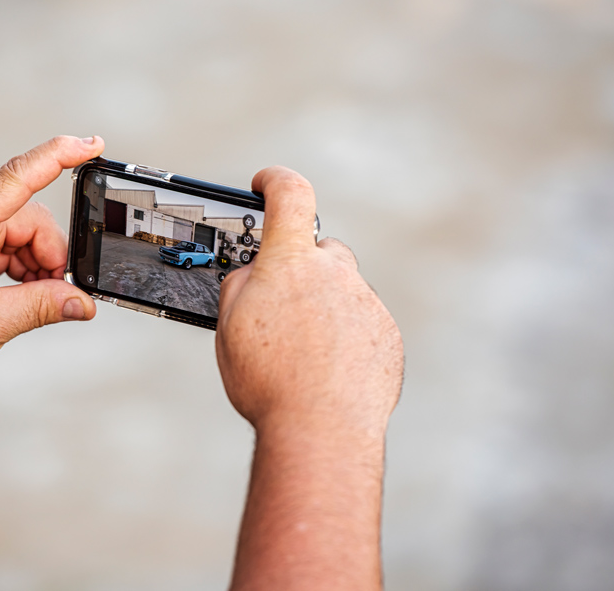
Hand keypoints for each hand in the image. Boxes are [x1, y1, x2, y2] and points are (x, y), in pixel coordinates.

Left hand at [0, 135, 103, 393]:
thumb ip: (44, 306)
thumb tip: (83, 301)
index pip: (18, 176)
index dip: (60, 156)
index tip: (91, 144)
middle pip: (26, 217)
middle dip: (49, 253)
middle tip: (53, 293)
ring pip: (16, 233)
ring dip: (33, 264)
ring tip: (26, 301)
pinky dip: (15, 268)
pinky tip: (12, 296)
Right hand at [215, 167, 403, 437]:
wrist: (322, 431)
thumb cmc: (267, 381)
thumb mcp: (228, 327)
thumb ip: (240, 285)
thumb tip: (253, 273)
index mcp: (290, 263)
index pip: (290, 194)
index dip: (275, 181)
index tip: (265, 184)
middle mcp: (334, 273)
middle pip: (316, 251)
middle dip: (298, 269)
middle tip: (276, 306)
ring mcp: (365, 303)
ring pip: (340, 291)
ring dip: (321, 308)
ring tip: (300, 354)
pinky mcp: (385, 334)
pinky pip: (361, 322)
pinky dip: (343, 336)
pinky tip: (325, 370)